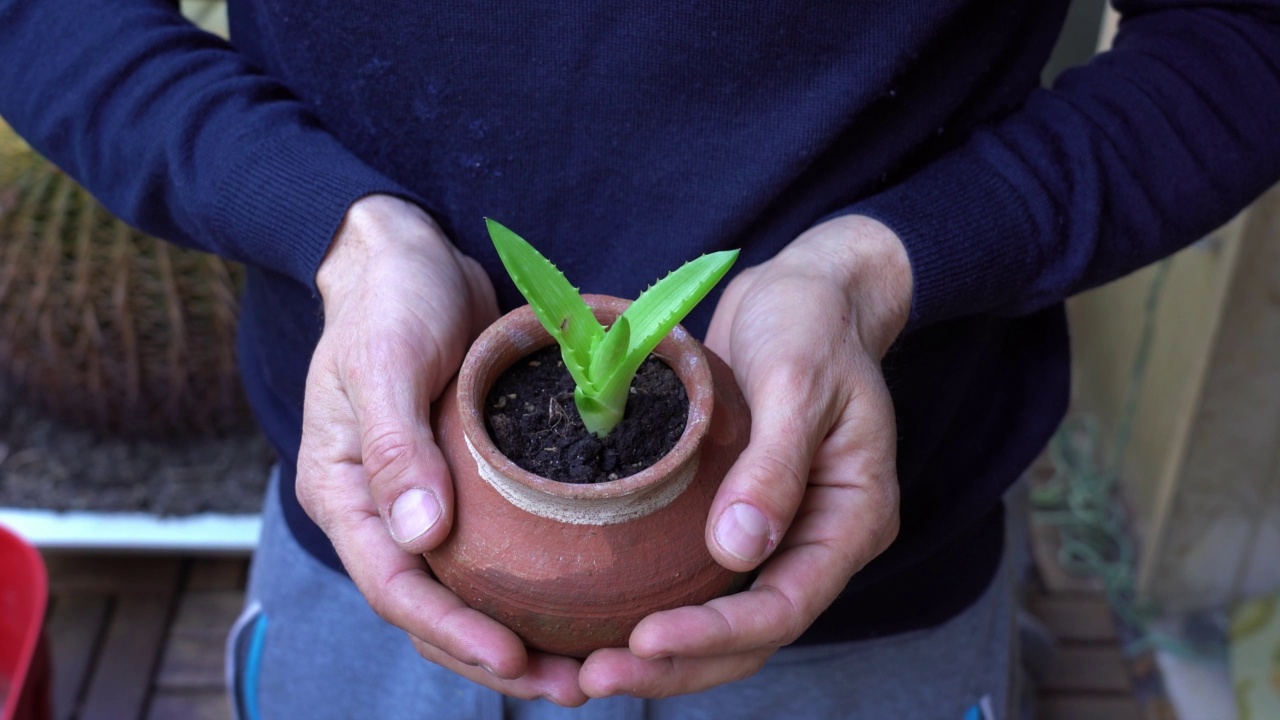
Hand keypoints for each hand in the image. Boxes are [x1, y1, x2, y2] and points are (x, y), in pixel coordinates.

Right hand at [298, 195, 587, 704]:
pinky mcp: (469, 480)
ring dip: (520, 634)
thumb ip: (397, 447)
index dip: (452, 631)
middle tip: (573, 686)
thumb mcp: (386, 363)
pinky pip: (497, 550)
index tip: (515, 658)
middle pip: (434, 609)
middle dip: (496, 656)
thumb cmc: (387, 300)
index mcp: (348, 493)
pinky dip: (532, 584)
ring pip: (468, 590)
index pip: (396, 586)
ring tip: (588, 668)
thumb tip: (418, 537)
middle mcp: (385, 509)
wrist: (407, 253)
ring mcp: (427, 499)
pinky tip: (585, 603)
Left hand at [578, 215, 911, 696]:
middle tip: (593, 678)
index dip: (716, 634)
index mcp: (852, 517)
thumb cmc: (812, 323)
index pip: (786, 605)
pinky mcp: (740, 514)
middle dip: (676, 666)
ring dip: (660, 653)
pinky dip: (658, 606)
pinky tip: (602, 619)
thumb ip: (775, 465)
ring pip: (723, 619)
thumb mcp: (799, 379)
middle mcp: (818, 540)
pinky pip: (701, 581)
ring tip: (584, 669)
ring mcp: (779, 532)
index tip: (645, 640)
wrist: (810, 292)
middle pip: (751, 635)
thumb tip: (738, 552)